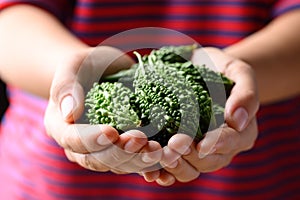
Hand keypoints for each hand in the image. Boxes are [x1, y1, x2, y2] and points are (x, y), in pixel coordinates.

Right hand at [44, 46, 161, 173]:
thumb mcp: (73, 66)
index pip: (72, 140)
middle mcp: (81, 145)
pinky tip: (165, 158)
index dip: (91, 140)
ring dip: (138, 161)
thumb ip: (66, 86)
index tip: (110, 131)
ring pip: (118, 165)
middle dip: (120, 153)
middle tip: (140, 139)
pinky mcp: (124, 149)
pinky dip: (150, 163)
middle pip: (97, 160)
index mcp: (62, 127)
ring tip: (157, 150)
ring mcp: (104, 149)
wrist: (104, 72)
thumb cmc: (86, 65)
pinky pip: (135, 163)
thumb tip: (70, 114)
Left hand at [142, 47, 258, 185]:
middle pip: (209, 161)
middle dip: (191, 156)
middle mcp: (221, 147)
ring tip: (160, 156)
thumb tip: (237, 120)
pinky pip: (173, 168)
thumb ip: (246, 94)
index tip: (202, 143)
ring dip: (175, 166)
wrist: (202, 68)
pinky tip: (151, 173)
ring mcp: (199, 151)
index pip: (232, 142)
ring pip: (191, 169)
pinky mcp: (181, 150)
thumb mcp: (240, 73)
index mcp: (240, 132)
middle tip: (174, 146)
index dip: (217, 144)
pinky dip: (163, 173)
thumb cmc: (223, 70)